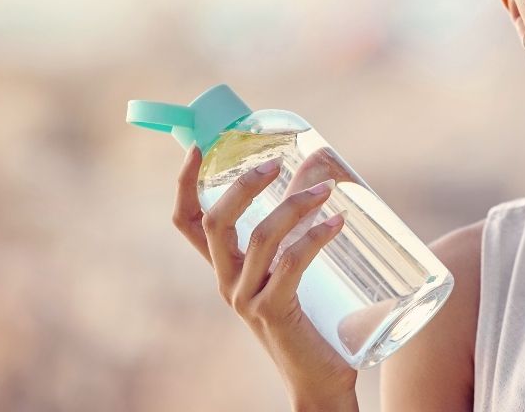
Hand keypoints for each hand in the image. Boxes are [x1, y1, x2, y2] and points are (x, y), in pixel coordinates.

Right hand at [172, 145, 358, 408]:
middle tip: (277, 161)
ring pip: (261, 239)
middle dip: (243, 185)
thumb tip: (321, 163)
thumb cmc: (312, 318)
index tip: (197, 145)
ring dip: (295, 205)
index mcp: (226, 268)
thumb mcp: (295, 268)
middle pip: (216, 223)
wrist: (319, 379)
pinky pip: (291, 265)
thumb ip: (299, 224)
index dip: (186, 184)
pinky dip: (315, 236)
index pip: (188, 223)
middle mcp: (228, 282)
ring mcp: (247, 299)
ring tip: (328, 189)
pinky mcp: (275, 312)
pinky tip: (338, 222)